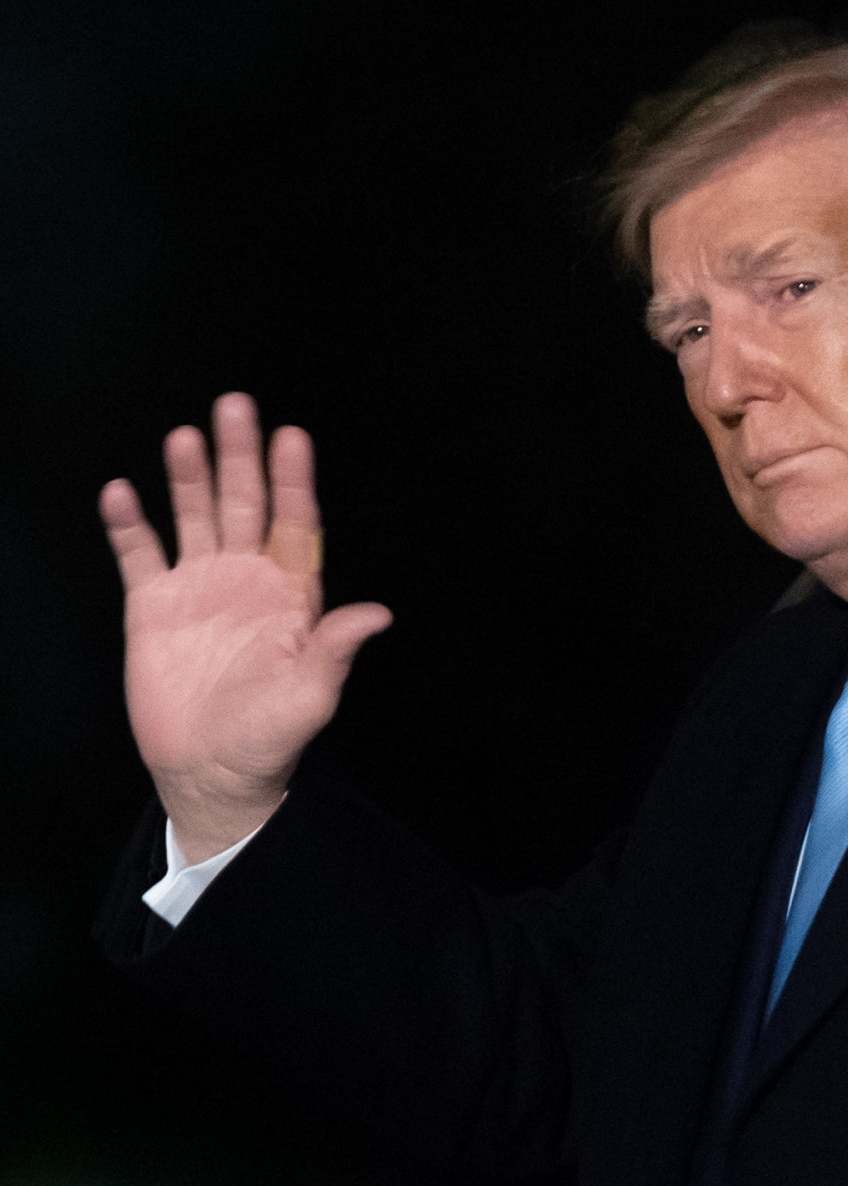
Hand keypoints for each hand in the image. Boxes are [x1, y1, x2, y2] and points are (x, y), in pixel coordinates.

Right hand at [101, 393, 391, 861]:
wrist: (212, 770)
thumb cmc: (270, 737)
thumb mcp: (311, 696)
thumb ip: (336, 650)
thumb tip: (378, 615)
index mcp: (289, 597)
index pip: (294, 525)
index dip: (293, 482)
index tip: (293, 437)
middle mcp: (244, 581)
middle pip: (243, 506)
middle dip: (241, 457)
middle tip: (236, 405)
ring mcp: (197, 589)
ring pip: (193, 518)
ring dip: (189, 478)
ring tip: (185, 436)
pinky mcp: (151, 607)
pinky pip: (138, 555)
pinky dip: (129, 525)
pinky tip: (121, 492)